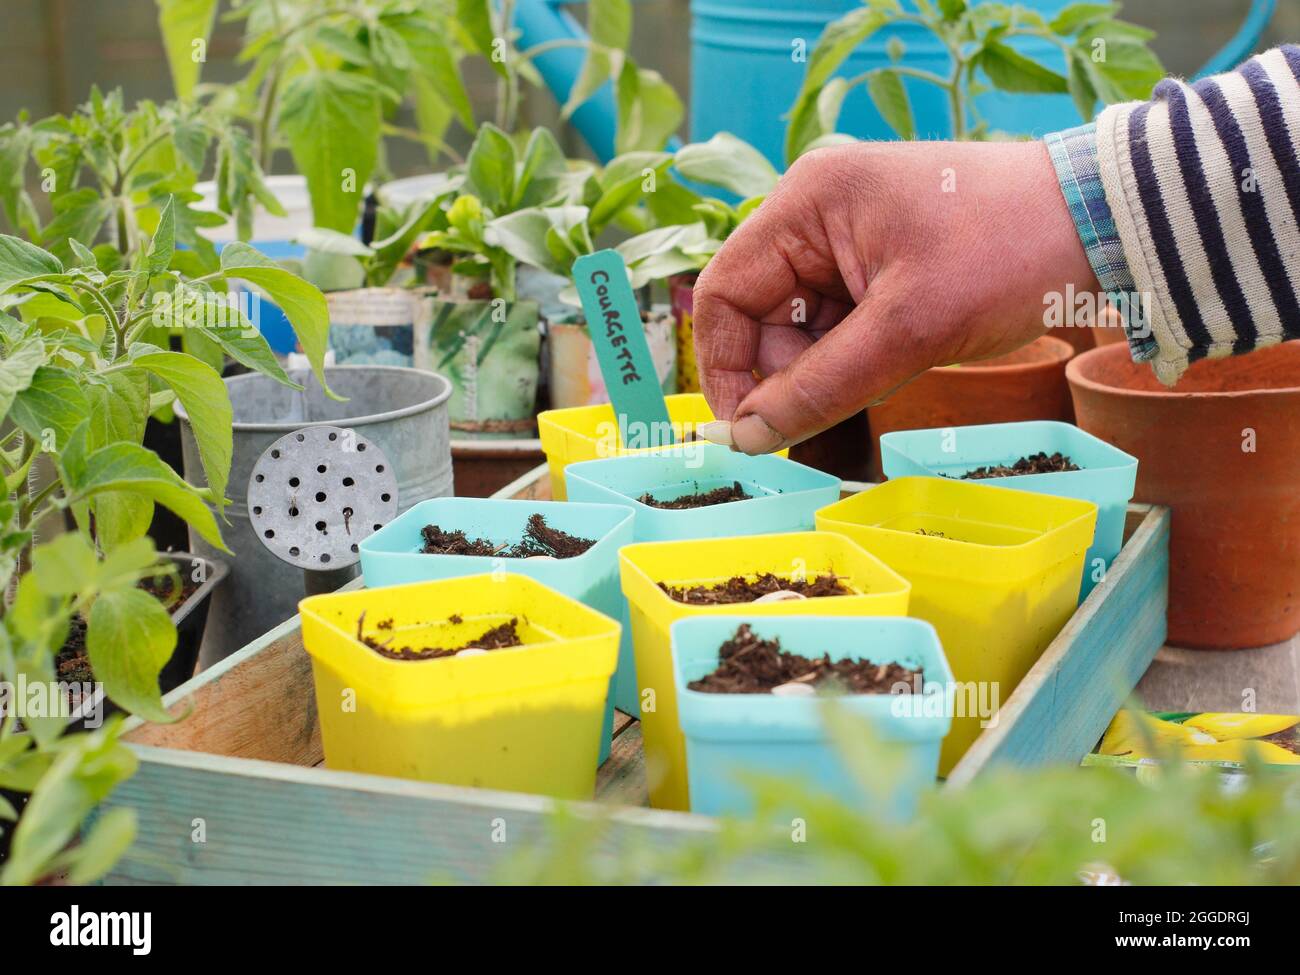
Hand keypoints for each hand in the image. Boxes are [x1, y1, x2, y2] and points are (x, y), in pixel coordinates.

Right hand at [692, 140, 1098, 453]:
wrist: (1105, 224)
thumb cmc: (1010, 254)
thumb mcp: (909, 329)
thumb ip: (820, 387)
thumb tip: (748, 440)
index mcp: (806, 203)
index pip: (723, 293)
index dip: (725, 368)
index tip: (747, 432)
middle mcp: (815, 214)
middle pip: (760, 314)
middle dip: (787, 371)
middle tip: (833, 409)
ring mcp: (847, 238)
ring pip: (801, 327)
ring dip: (828, 368)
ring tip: (891, 370)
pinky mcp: (879, 263)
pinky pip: (840, 324)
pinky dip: (856, 357)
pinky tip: (900, 359)